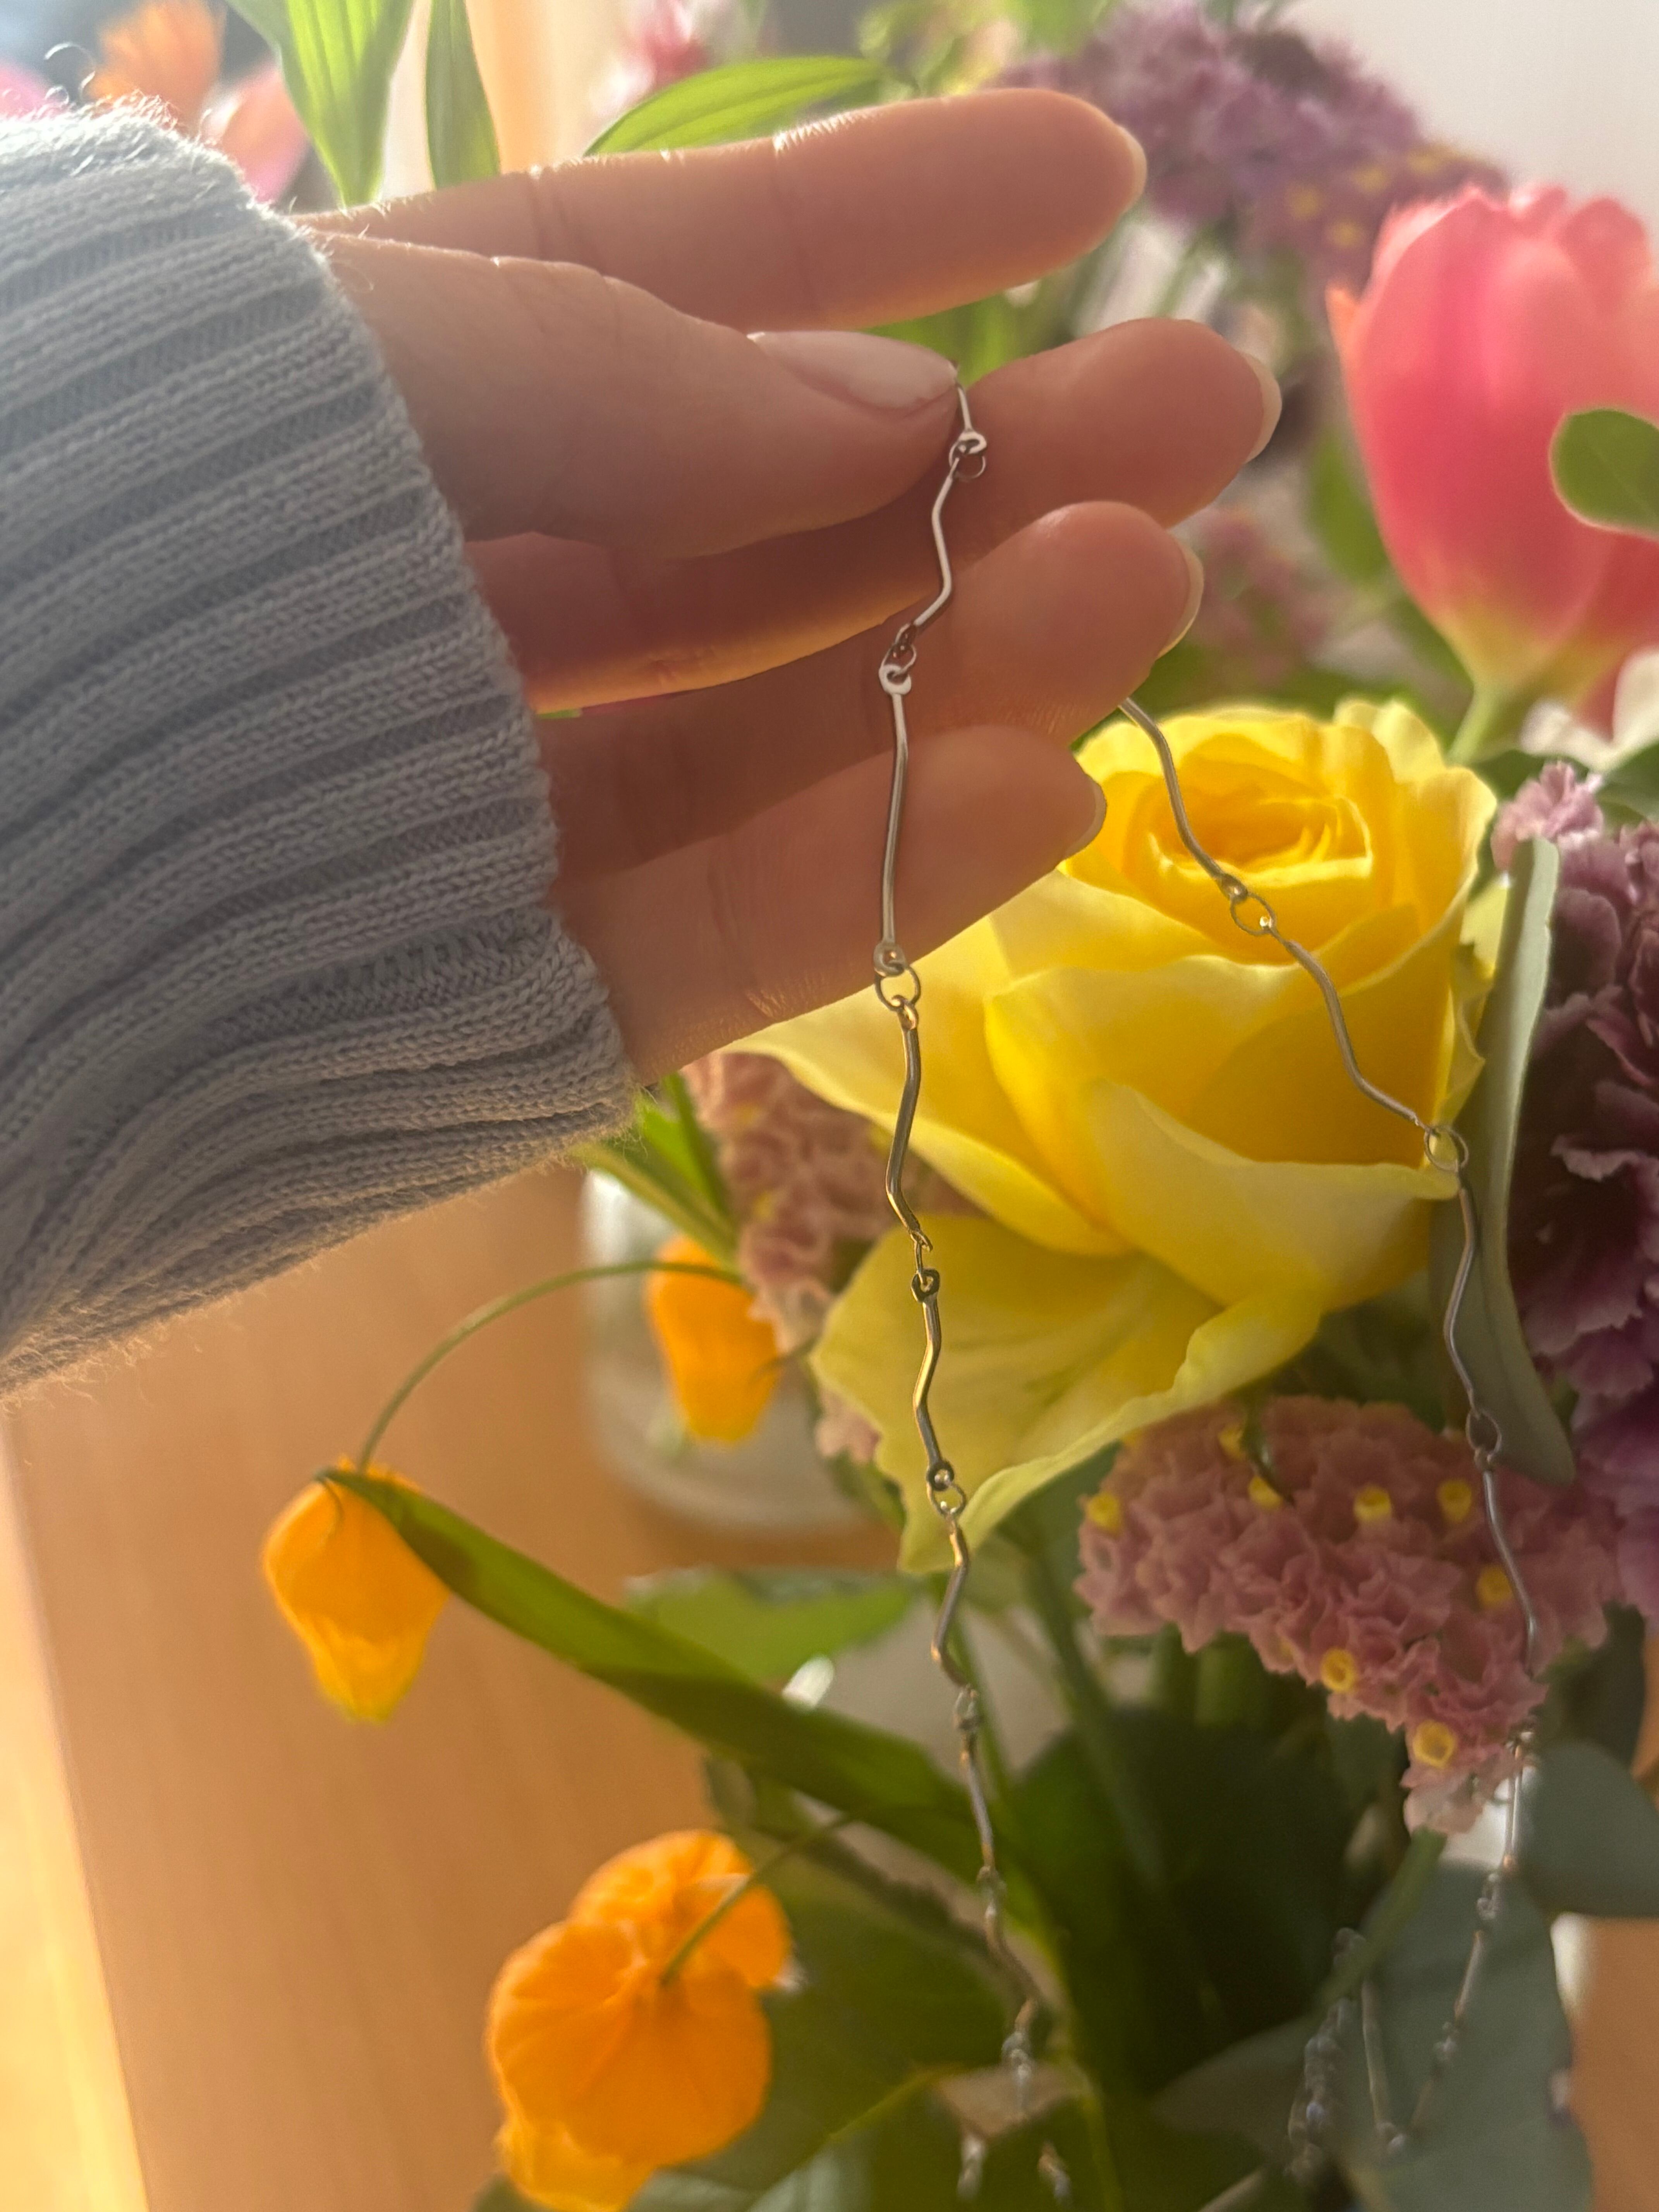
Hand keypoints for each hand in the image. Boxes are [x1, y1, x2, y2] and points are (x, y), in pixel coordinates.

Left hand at [307, 92, 1275, 1076]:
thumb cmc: (110, 562)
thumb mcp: (353, 383)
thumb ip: (631, 388)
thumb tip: (901, 413)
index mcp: (401, 404)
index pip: (683, 288)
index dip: (886, 222)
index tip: (1088, 170)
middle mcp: (459, 595)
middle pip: (771, 523)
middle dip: (992, 459)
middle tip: (1212, 417)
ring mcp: (486, 805)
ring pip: (770, 730)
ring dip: (971, 661)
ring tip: (1156, 591)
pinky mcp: (497, 996)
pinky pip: (716, 930)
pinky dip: (872, 868)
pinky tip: (1045, 793)